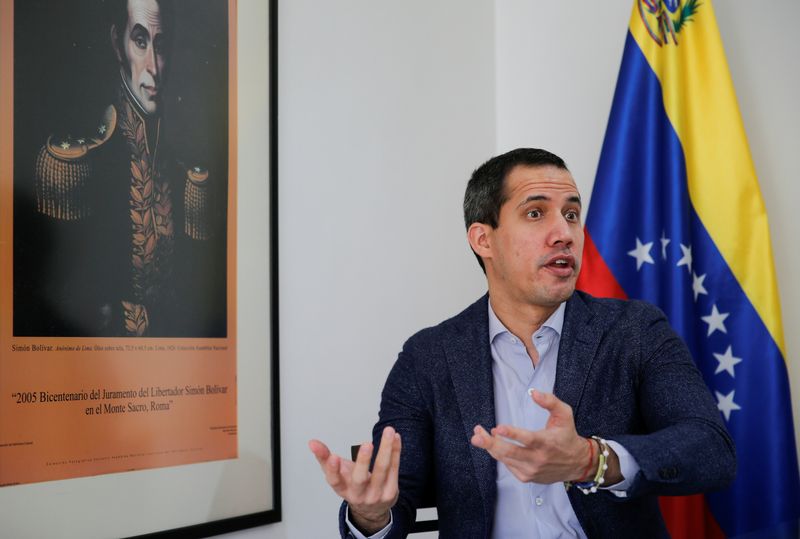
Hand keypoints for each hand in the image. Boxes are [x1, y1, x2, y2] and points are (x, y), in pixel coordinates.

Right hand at [309, 426, 400, 533]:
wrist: (371, 510)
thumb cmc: (352, 486)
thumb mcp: (336, 474)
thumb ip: (324, 457)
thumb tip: (312, 442)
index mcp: (342, 489)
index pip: (335, 481)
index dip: (333, 470)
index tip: (333, 457)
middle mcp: (358, 494)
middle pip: (360, 479)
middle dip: (363, 461)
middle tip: (366, 444)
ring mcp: (376, 495)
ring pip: (382, 470)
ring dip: (386, 449)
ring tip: (389, 431)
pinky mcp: (391, 492)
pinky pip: (394, 469)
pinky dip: (396, 451)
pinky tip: (396, 438)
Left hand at [470, 390, 594, 483]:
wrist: (577, 463)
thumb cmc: (567, 436)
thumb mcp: (564, 414)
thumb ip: (550, 401)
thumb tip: (534, 392)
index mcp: (547, 442)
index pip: (528, 439)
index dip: (512, 434)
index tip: (498, 428)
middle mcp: (538, 459)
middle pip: (510, 452)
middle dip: (490, 443)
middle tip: (477, 435)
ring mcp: (531, 470)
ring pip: (505, 459)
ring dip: (490, 447)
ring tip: (479, 436)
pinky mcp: (527, 477)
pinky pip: (508, 465)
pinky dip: (499, 455)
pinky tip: (495, 445)